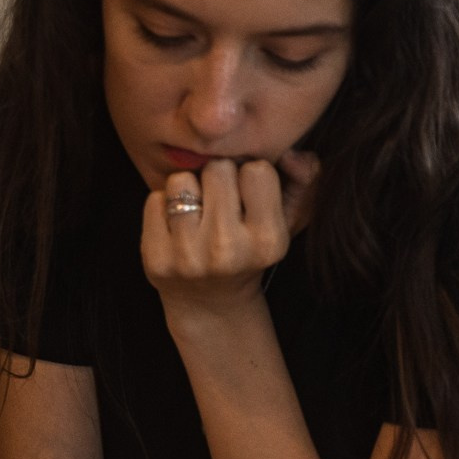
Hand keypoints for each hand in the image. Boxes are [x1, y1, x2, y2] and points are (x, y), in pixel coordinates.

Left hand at [140, 152, 316, 320]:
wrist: (211, 304)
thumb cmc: (251, 251)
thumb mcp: (287, 221)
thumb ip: (304, 179)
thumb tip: (292, 154)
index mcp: (268, 240)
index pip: (256, 170)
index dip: (249, 176)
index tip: (246, 195)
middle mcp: (228, 250)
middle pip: (217, 168)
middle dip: (217, 177)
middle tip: (219, 201)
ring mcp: (188, 256)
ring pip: (181, 180)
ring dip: (188, 188)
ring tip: (197, 210)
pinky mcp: (156, 258)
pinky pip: (154, 199)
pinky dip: (163, 204)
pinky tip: (175, 224)